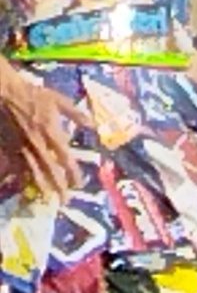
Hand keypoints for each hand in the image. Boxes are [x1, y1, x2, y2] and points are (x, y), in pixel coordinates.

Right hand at [0, 66, 74, 197]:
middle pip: (49, 170)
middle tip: (64, 200)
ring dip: (40, 185)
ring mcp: (21, 146)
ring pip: (31, 171)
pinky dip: (20, 175)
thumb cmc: (33, 95)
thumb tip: (93, 125)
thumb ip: (76, 114)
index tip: (79, 184)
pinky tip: (24, 184)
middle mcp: (37, 144)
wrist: (5, 92)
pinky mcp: (7, 146)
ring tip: (47, 198)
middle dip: (58, 186)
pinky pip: (14, 164)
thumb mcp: (59, 100)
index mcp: (52, 133)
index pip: (65, 158)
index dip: (73, 173)